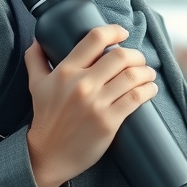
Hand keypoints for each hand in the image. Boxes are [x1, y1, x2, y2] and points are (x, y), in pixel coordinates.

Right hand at [24, 26, 157, 186]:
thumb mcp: (36, 85)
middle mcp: (82, 84)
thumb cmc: (45, 118)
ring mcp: (96, 103)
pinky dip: (148, 90)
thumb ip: (35, 59)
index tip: (122, 33)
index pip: (94, 39)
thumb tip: (37, 38)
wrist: (47, 155)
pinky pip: (136, 98)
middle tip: (139, 61)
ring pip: (132, 76)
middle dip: (136, 55)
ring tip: (148, 74)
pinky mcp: (108, 121)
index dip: (114, 31)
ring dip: (146, 72)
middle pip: (120, 56)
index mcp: (65, 71)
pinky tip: (150, 89)